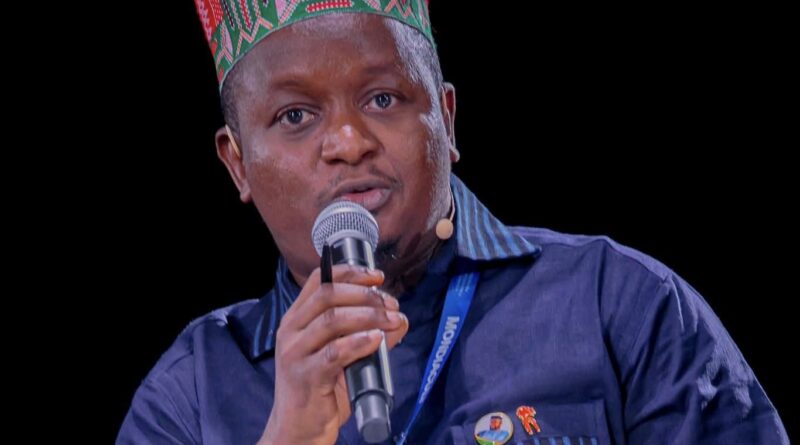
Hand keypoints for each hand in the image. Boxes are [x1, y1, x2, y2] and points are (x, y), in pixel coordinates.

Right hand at [257, 265, 408, 444]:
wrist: (299, 430)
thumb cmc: (321, 390)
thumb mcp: (343, 356)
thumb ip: (366, 334)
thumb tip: (399, 319)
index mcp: (296, 319)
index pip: (319, 280)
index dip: (350, 272)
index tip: (377, 277)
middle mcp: (291, 330)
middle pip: (328, 295)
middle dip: (365, 295)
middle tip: (390, 304)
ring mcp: (295, 353)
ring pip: (332, 319)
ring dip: (368, 316)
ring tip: (391, 320)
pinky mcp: (306, 376)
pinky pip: (335, 352)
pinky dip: (359, 342)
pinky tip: (377, 340)